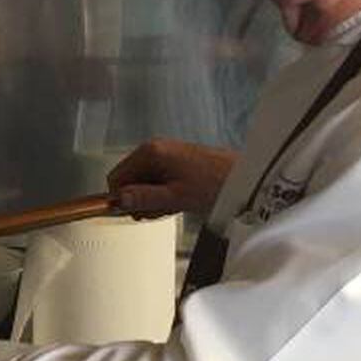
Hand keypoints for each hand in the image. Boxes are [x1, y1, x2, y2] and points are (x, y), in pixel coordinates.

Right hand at [107, 139, 236, 217]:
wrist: (243, 177)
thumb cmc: (213, 184)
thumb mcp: (174, 197)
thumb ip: (143, 198)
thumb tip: (118, 199)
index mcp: (150, 152)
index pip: (117, 177)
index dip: (122, 198)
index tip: (136, 212)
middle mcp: (155, 149)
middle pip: (130, 179)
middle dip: (140, 199)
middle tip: (159, 210)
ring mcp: (166, 154)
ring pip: (144, 182)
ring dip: (153, 198)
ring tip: (173, 205)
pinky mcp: (176, 161)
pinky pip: (158, 180)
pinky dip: (164, 193)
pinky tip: (179, 200)